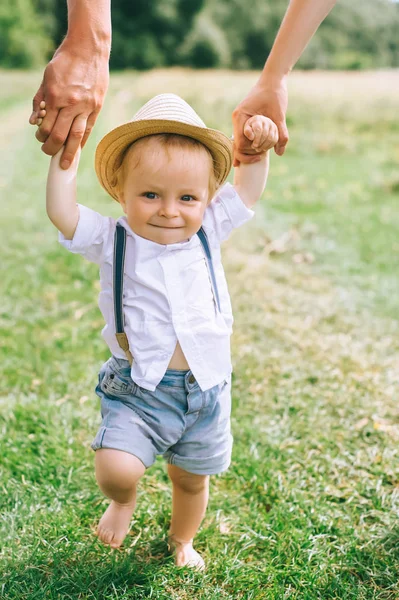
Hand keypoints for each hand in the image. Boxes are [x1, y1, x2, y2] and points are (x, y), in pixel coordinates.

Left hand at [29, 41, 108, 168]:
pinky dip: (82, 141)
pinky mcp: (96, 107)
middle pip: (60, 135)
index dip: (41, 136)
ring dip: (69, 153)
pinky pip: (88, 129)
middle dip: (52, 149)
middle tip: (49, 153)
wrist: (89, 49)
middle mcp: (71, 104)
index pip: (46, 126)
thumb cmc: (65, 62)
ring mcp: (85, 106)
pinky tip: (77, 149)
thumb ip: (40, 100)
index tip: (40, 138)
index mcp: (56, 96)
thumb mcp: (47, 78)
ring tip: (65, 164)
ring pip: (76, 136)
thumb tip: (34, 121)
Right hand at [232, 75, 288, 165]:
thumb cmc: (275, 94)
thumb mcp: (280, 114)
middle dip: (249, 152)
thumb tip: (280, 153)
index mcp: (240, 116)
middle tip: (263, 153)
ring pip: (240, 143)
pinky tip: (254, 154)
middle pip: (238, 145)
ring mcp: (241, 121)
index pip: (239, 142)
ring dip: (251, 149)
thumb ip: (281, 133)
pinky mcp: (246, 122)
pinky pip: (245, 138)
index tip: (261, 152)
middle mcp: (238, 120)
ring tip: (264, 150)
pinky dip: (250, 145)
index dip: (249, 151)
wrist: (273, 80)